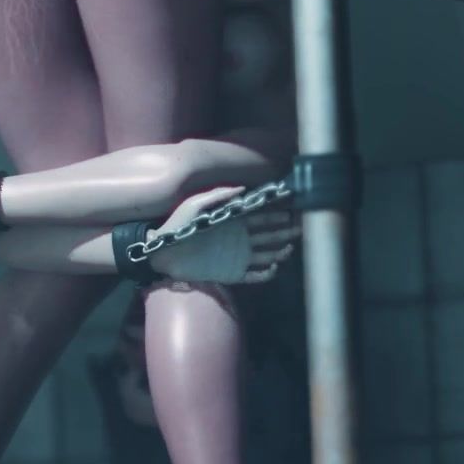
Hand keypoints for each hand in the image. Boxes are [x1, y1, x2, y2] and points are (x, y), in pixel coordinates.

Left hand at [146, 185, 300, 283]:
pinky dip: (267, 273)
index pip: (260, 215)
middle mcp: (239, 239)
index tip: (292, 206)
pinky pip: (256, 275)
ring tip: (291, 245)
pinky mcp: (233, 274)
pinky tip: (275, 266)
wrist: (163, 253)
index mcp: (233, 222)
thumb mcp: (195, 204)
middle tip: (300, 226)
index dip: (276, 212)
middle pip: (269, 234)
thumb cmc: (177, 226)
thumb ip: (219, 195)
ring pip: (267, 254)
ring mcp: (238, 257)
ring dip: (281, 250)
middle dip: (285, 229)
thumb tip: (243, 187)